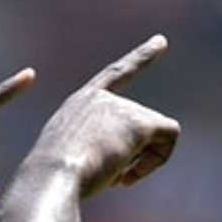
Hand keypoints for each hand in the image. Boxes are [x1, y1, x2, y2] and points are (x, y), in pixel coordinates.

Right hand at [31, 35, 180, 197]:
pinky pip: (170, 137)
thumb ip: (96, 155)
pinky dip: (157, 160)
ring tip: (117, 179)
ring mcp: (120, 107)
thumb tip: (121, 172)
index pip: (115, 75)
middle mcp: (100, 98)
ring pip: (157, 134)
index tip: (162, 41)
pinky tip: (129, 176)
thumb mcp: (70, 162)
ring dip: (144, 162)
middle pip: (141, 124)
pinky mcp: (138, 123)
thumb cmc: (53, 179)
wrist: (51, 176)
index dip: (140, 58)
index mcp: (80, 103)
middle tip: (118, 181)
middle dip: (137, 156)